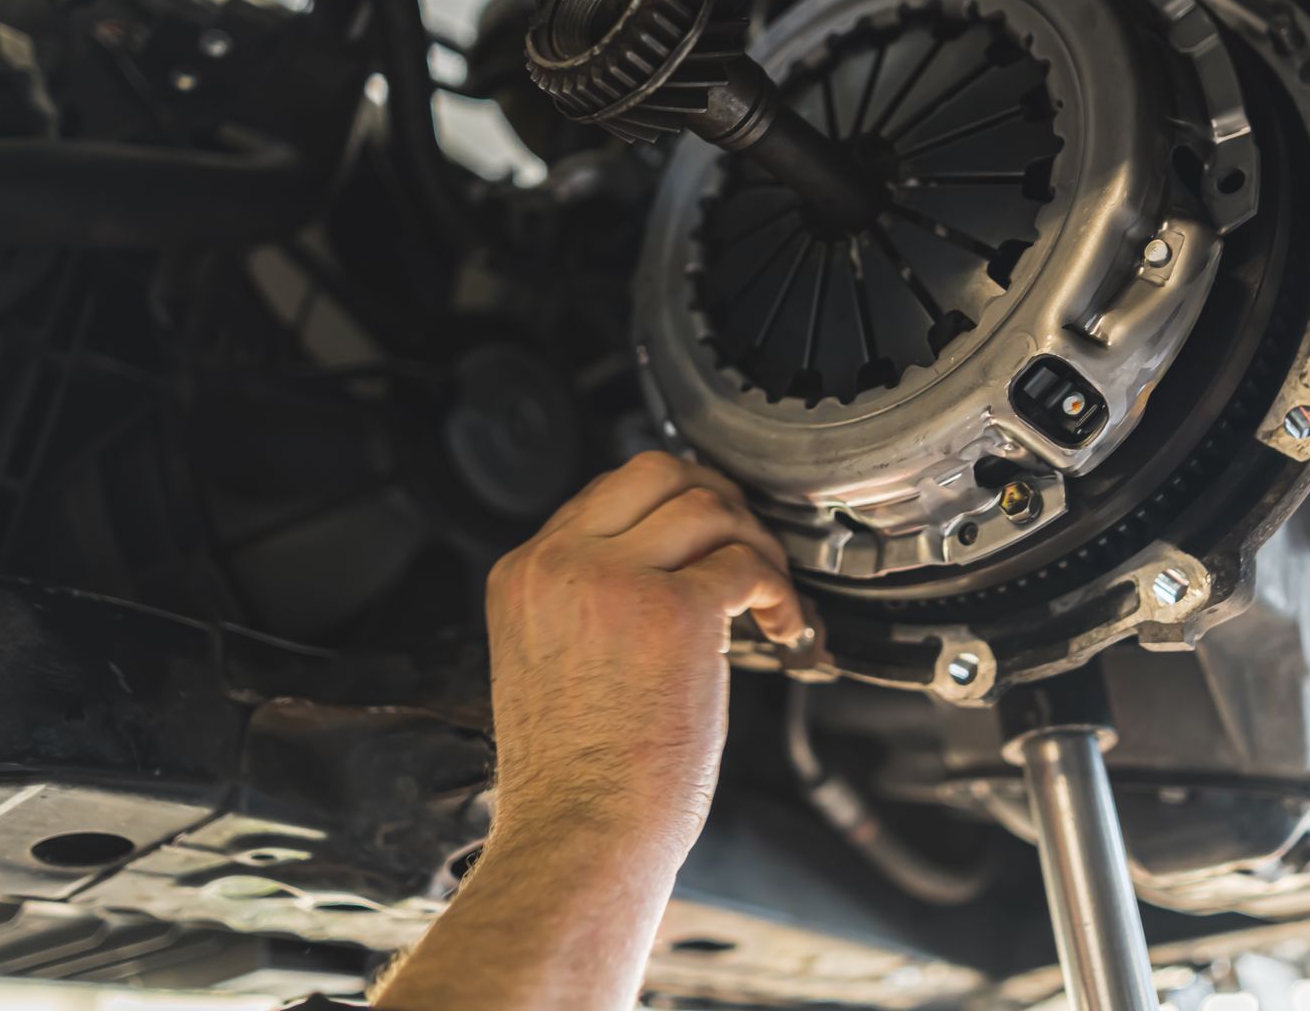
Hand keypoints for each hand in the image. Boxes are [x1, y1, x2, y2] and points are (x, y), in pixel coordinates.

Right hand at [484, 450, 805, 857]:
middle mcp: (560, 564)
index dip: (670, 505)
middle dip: (716, 495)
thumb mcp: (545, 660)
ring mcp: (614, 581)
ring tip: (772, 595)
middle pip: (655, 472)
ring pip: (708, 508)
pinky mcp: (673, 612)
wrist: (575, 836)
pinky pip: (746, 566)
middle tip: (748, 539)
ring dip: (757, 544)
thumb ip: (583, 602)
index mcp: (523, 575)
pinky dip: (780, 591)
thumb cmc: (571, 778)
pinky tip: (786, 626)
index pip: (605, 493)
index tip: (707, 535)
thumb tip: (659, 568)